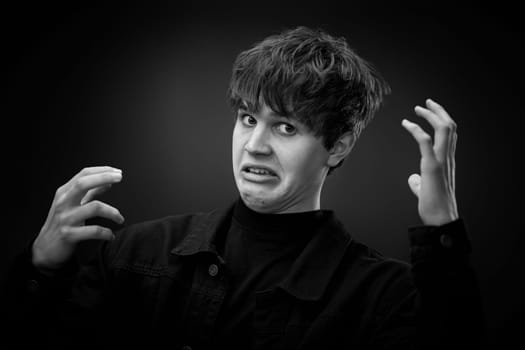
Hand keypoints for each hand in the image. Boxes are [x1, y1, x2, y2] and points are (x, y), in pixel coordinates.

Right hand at [32, 166, 124, 270]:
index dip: (102, 171)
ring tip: (120, 219)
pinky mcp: (69, 235)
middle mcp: (63, 202)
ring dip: (112, 212)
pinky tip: (110, 235)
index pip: (83, 175)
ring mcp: (65, 218)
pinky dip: (106, 233)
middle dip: (104, 177)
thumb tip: (107, 182)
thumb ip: (89, 193)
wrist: (45, 248)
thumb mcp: (73, 204)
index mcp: (64, 193)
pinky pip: (93, 231)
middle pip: (83, 183)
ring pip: (94, 207)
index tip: (118, 172)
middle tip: (120, 178)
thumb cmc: (62, 223)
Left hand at [401, 99, 458, 225]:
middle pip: (450, 126)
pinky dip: (416, 129)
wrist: (440, 220)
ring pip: (444, 129)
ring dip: (430, 115)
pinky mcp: (432, 167)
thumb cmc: (434, 208)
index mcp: (447, 162)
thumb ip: (420, 182)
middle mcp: (448, 158)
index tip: (429, 111)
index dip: (441, 120)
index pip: (450, 135)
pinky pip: (425, 142)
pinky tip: (406, 124)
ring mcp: (441, 162)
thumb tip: (414, 179)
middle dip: (438, 111)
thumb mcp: (425, 191)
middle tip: (426, 102)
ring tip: (418, 108)